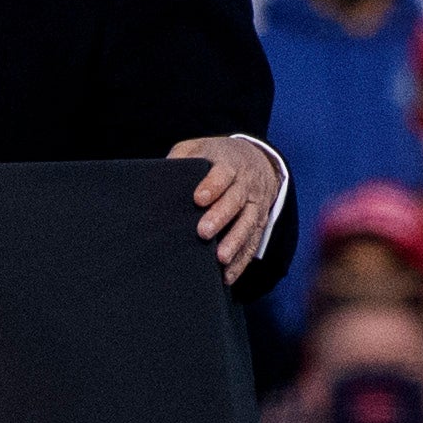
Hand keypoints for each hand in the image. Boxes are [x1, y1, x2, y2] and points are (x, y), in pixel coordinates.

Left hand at [171, 134, 282, 277]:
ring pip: (248, 224)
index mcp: (229, 163)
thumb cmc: (218, 157)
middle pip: (235, 200)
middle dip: (221, 217)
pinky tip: (228, 275)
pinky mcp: (260, 222)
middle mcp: (246, 184)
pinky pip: (253, 242)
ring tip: (220, 259)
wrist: (258, 159)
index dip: (212, 185)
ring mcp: (255, 204)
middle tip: (203, 232)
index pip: (222, 174)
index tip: (198, 199)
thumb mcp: (199, 147)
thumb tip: (162, 174)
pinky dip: (242, 260)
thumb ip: (182, 156)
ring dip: (235, 242)